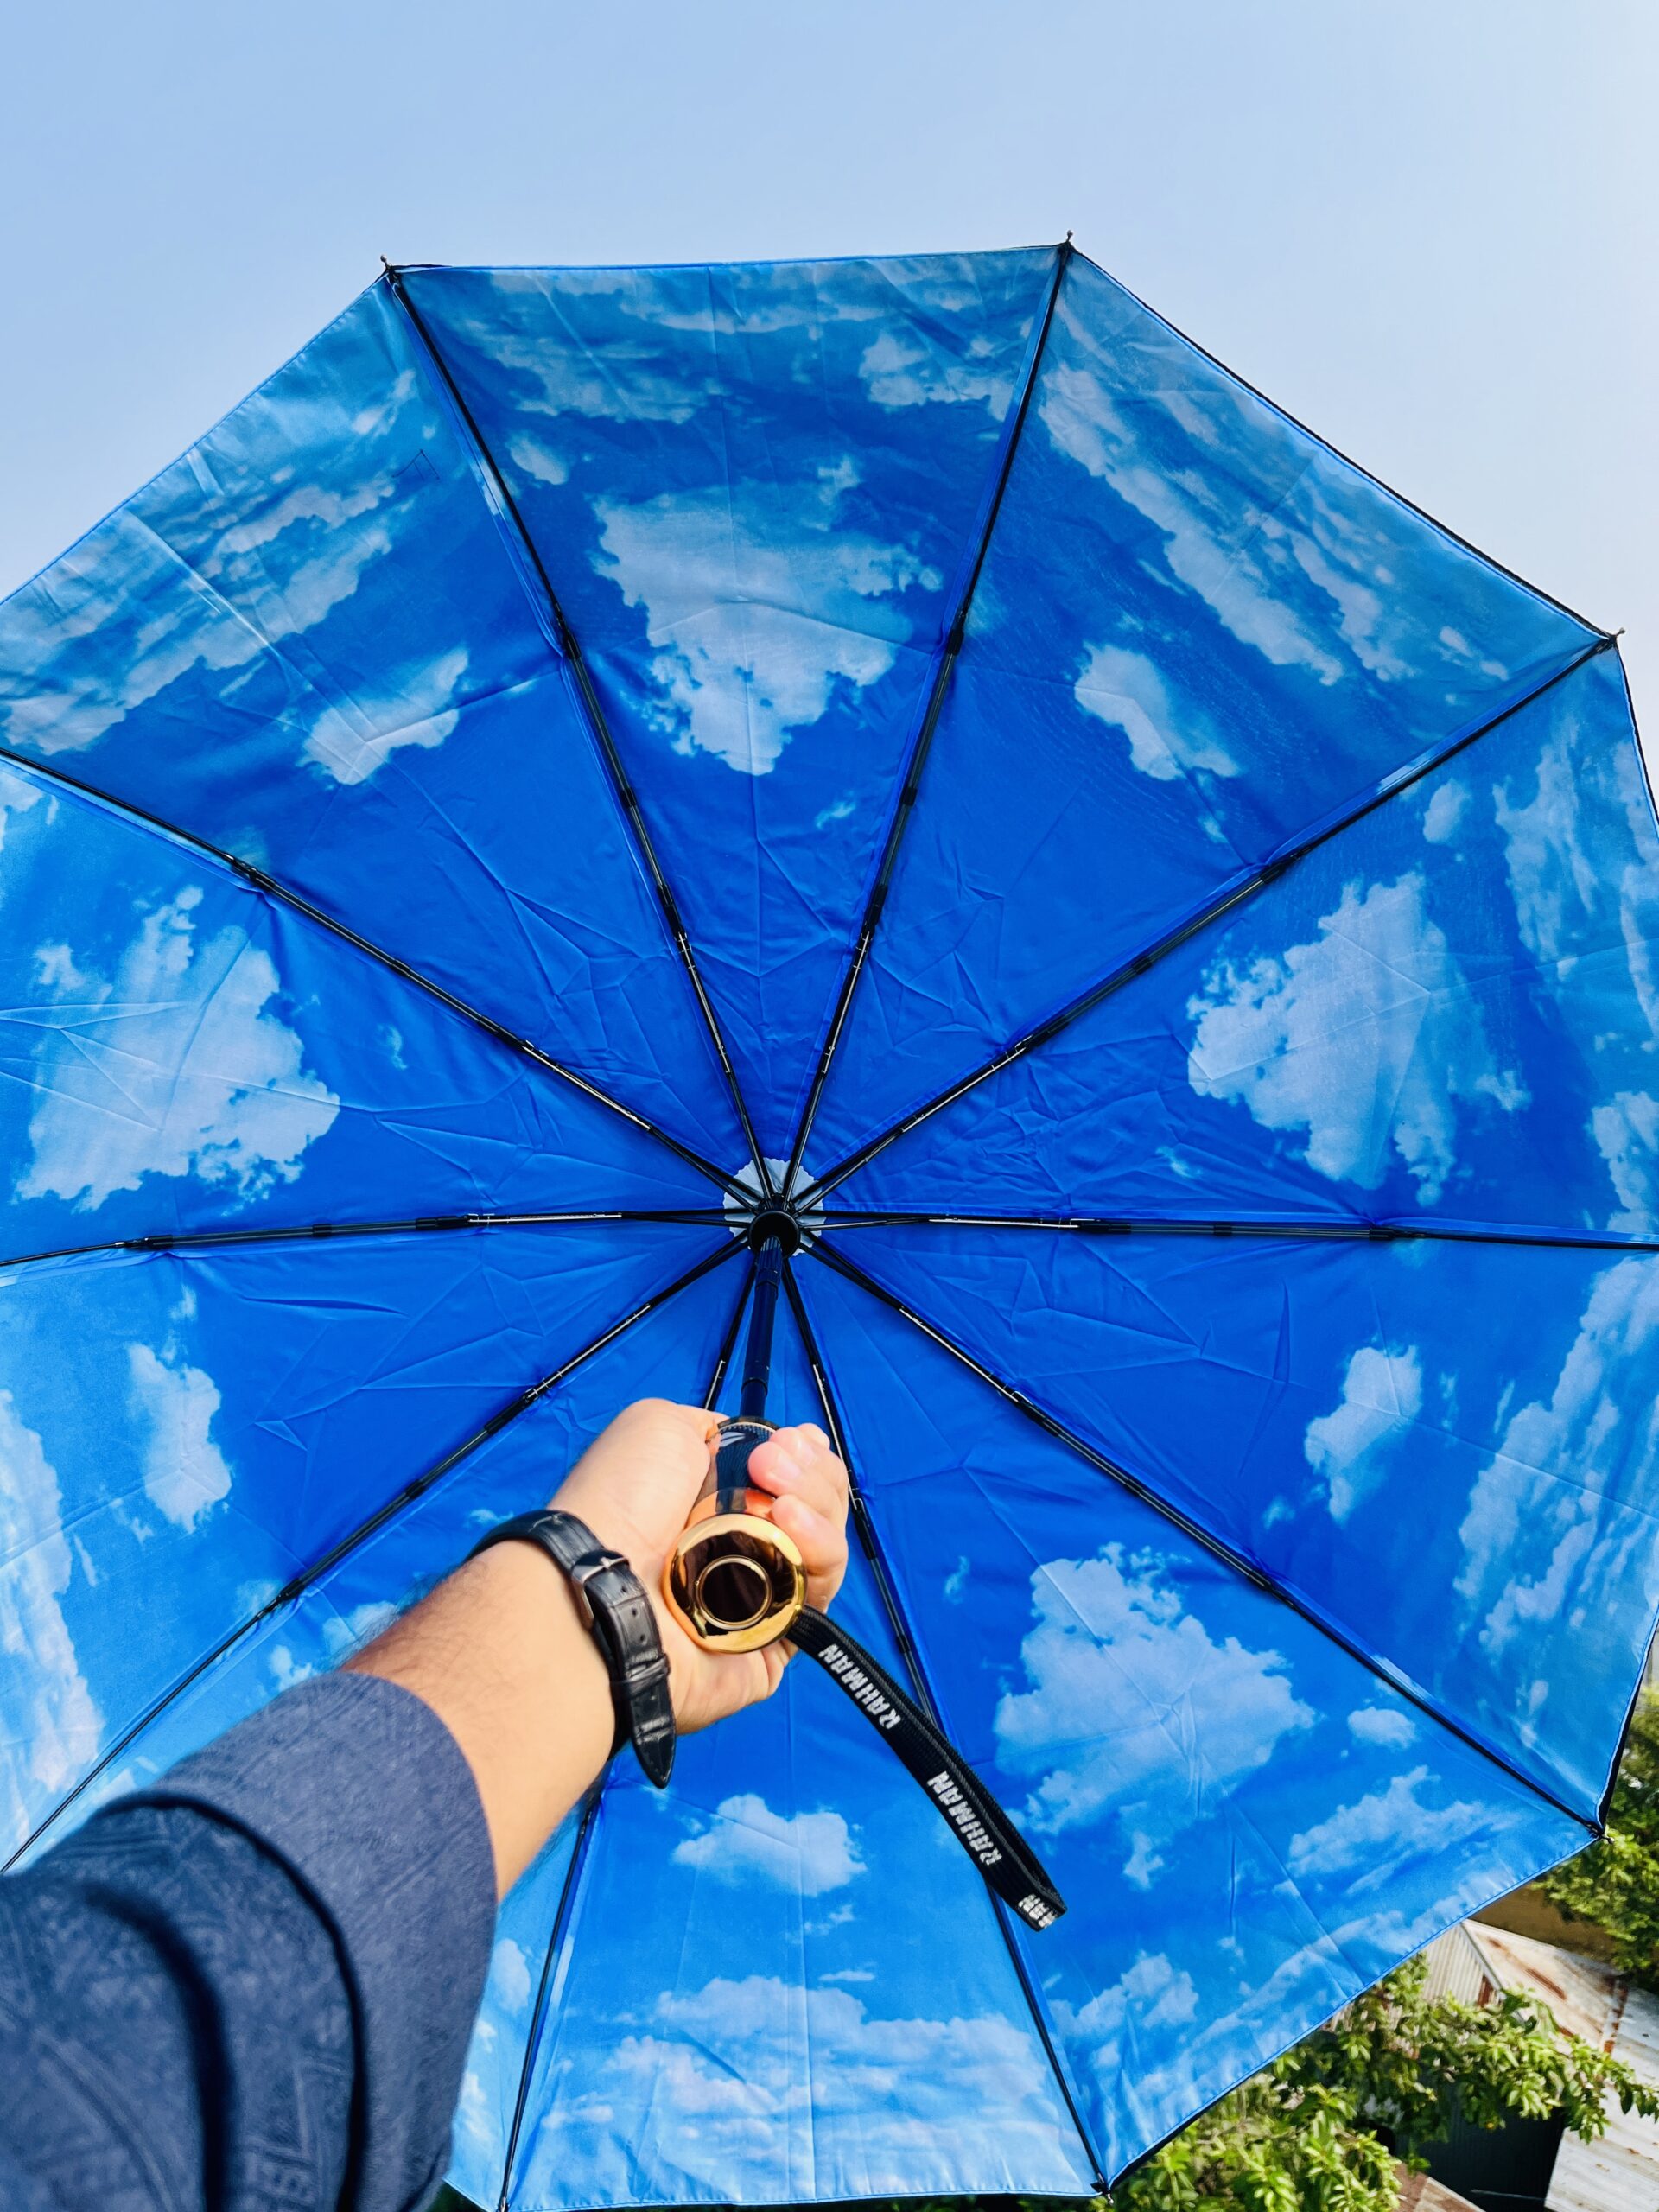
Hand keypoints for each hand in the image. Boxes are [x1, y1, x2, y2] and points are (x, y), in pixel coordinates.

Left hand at [549, 1398, 849, 1733]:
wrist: (607, 1577)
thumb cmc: (623, 1499)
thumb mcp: (658, 1426)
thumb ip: (716, 1429)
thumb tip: (764, 1447)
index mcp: (717, 1503)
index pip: (791, 1479)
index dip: (803, 1456)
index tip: (790, 1443)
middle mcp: (743, 1550)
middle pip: (818, 1506)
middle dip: (811, 1474)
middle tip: (771, 1467)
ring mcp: (763, 1599)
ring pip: (827, 1547)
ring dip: (817, 1506)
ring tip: (782, 1501)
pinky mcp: (778, 1644)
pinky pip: (822, 1592)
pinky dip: (819, 1550)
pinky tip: (789, 1526)